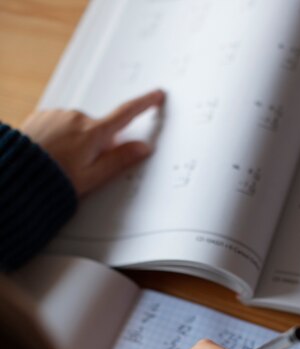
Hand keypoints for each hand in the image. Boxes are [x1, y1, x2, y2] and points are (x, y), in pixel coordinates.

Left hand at [21, 90, 164, 195]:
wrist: (20, 173)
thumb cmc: (55, 179)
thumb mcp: (93, 176)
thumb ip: (120, 160)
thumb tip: (144, 148)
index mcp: (94, 133)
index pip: (126, 114)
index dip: (144, 104)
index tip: (156, 95)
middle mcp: (78, 118)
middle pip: (100, 129)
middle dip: (99, 145)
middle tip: (85, 167)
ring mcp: (59, 115)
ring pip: (79, 128)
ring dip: (78, 142)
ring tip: (64, 163)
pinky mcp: (44, 116)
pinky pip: (61, 125)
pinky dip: (62, 138)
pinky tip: (53, 153)